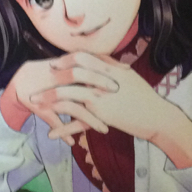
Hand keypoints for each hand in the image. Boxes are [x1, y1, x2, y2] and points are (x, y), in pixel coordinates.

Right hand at [0, 57, 119, 144]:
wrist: (21, 82)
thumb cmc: (50, 74)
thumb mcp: (68, 65)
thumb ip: (88, 64)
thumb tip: (114, 64)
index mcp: (65, 66)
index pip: (88, 61)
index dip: (107, 65)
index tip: (126, 72)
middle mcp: (57, 78)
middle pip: (80, 78)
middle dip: (99, 85)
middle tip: (117, 95)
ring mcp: (49, 94)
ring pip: (71, 107)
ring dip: (89, 119)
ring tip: (105, 130)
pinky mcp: (40, 107)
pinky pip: (54, 121)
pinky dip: (64, 132)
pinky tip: (74, 142)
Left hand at [31, 52, 191, 167]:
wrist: (156, 116)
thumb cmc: (144, 96)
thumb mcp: (129, 76)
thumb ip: (113, 66)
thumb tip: (101, 59)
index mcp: (109, 69)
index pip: (82, 57)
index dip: (66, 59)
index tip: (55, 63)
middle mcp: (102, 81)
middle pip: (70, 73)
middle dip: (52, 77)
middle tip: (39, 81)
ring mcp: (101, 98)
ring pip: (68, 95)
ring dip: (48, 98)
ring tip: (34, 103)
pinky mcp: (101, 116)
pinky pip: (76, 121)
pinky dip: (62, 128)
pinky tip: (50, 134)